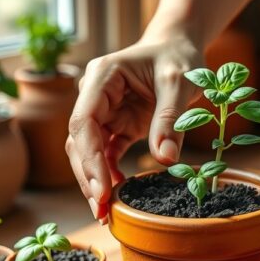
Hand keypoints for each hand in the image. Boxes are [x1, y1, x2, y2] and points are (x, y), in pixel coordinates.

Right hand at [66, 35, 202, 220]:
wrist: (179, 48)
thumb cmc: (178, 57)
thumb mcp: (180, 82)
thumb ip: (170, 118)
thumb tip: (166, 161)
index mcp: (101, 76)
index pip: (83, 121)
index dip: (89, 158)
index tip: (101, 190)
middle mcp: (94, 94)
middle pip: (80, 141)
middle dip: (88, 177)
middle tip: (101, 212)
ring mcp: (103, 111)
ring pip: (88, 152)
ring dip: (95, 181)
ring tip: (105, 212)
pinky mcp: (115, 125)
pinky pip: (105, 153)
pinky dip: (109, 175)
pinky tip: (118, 194)